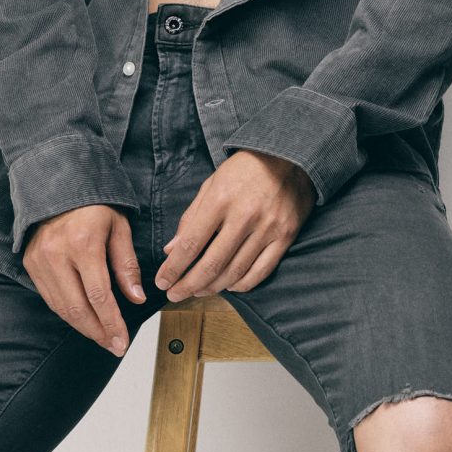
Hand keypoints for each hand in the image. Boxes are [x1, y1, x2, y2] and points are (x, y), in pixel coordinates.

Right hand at [22, 203, 146, 354]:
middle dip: (98, 332)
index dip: (111, 323)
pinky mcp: (30, 263)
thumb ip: (127, 265)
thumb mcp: (119, 229)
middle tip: (114, 346)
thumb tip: (136, 298)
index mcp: (83, 243)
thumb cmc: (94, 205)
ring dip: (83, 328)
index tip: (122, 341)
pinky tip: (83, 321)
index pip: (99, 295)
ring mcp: (40, 260)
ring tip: (102, 337)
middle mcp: (57, 254)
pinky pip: (50, 298)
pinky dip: (67, 314)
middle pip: (77, 307)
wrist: (58, 186)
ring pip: (61, 307)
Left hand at [156, 150, 314, 299]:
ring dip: (212, 287)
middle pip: (211, 264)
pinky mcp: (285, 236)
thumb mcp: (212, 184)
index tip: (162, 282)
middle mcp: (244, 216)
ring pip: (235, 272)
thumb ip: (191, 217)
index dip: (174, 268)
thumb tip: (171, 249)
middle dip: (188, 285)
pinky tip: (228, 286)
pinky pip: (261, 271)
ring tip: (198, 291)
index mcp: (220, 200)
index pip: (191, 244)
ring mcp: (267, 228)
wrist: (290, 156)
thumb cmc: (245, 170)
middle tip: (175, 294)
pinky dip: (242, 284)